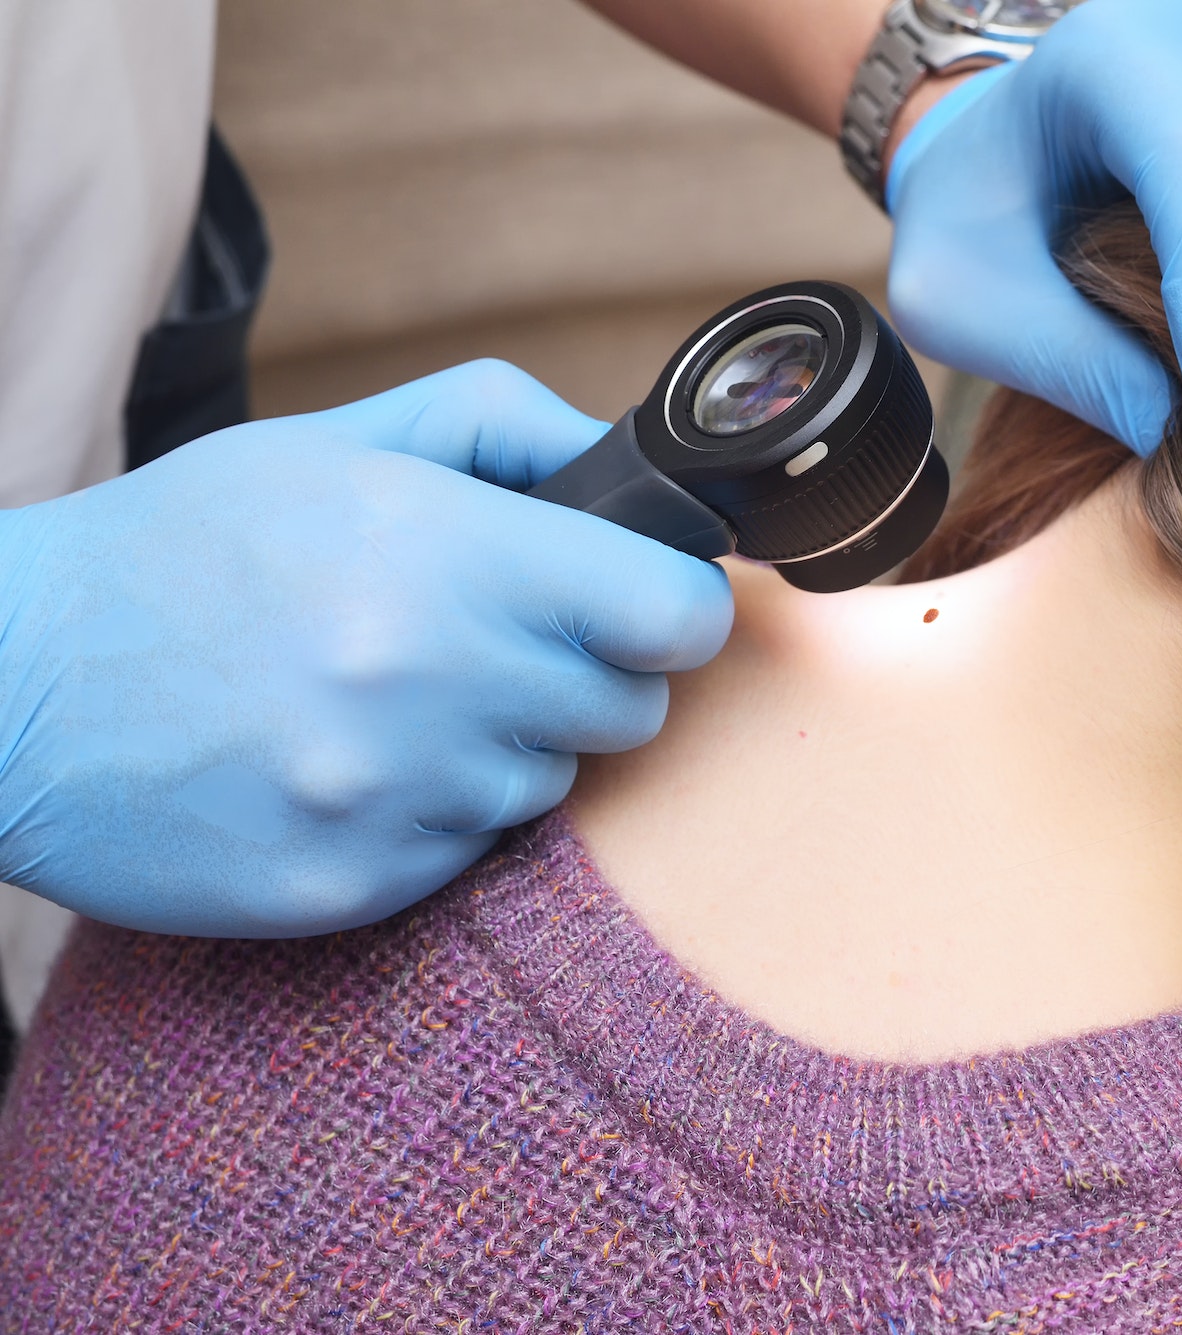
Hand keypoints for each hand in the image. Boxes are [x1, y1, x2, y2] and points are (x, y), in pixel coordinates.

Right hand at [0, 361, 731, 936]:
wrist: (7, 686)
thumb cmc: (180, 549)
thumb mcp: (336, 444)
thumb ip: (502, 429)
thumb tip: (629, 463)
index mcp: (442, 556)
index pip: (674, 613)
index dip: (677, 605)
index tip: (650, 602)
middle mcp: (430, 683)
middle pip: (632, 707)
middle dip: (588, 672)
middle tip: (497, 644)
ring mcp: (393, 796)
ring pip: (551, 784)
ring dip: (505, 745)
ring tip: (394, 701)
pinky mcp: (355, 884)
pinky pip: (472, 853)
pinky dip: (435, 813)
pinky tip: (349, 764)